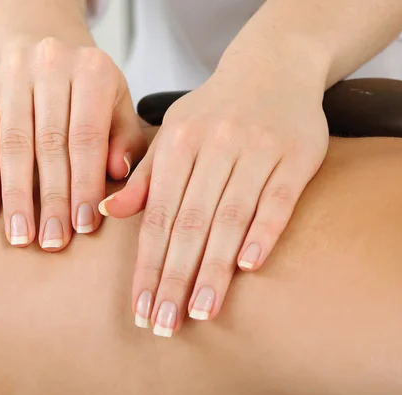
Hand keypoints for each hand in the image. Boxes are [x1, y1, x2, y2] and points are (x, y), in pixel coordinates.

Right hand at [0, 37, 145, 250]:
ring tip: (22, 237)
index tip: (84, 226)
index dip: (84, 185)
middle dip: (52, 199)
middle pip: (49, 144)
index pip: (87, 138)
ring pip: (12, 145)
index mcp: (92, 70)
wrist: (50, 49)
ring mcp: (12, 75)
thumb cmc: (93, 93)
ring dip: (16, 197)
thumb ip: (126, 141)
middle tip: (53, 241)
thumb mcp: (120, 109)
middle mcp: (50, 65)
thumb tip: (117, 173)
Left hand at [100, 69, 328, 335]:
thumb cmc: (217, 109)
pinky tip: (248, 268)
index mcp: (178, 146)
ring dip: (214, 268)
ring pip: (230, 218)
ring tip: (201, 311)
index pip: (157, 218)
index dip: (147, 267)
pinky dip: (263, 232)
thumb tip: (106, 214)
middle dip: (174, 278)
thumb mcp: (174, 133)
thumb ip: (145, 176)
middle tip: (165, 324)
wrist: (275, 64)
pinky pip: (278, 199)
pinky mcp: (296, 155)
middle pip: (189, 225)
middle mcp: (213, 148)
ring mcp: (256, 150)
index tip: (141, 309)